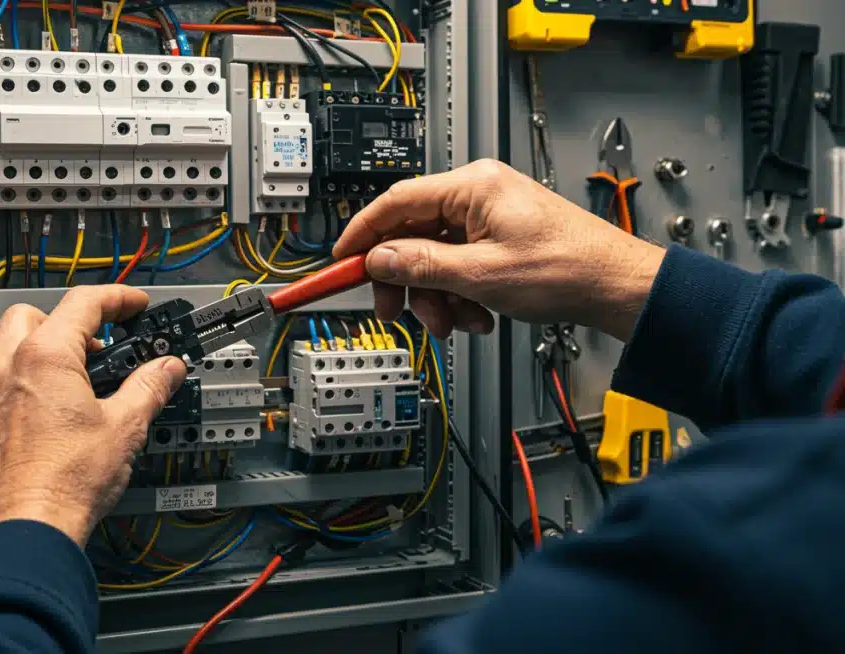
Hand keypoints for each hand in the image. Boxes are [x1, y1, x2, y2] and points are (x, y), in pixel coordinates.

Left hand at [0, 286, 187, 545]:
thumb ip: (148, 388)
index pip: (84, 304)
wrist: (26, 529)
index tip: (131, 306)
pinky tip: (12, 402)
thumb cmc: (66, 484)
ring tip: (43, 369)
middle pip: (31, 315)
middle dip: (64, 324)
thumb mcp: (125, 428)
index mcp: (47, 357)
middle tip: (92, 350)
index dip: (116, 299)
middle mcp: (4, 367)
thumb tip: (166, 370)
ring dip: (17, 347)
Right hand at [333, 159, 664, 341]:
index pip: (396, 202)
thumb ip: (421, 265)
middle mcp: (478, 194)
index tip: (340, 260)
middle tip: (396, 309)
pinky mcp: (499, 239)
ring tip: (457, 322)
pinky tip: (478, 316)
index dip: (362, 234)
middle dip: (405, 279)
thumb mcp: (481, 274)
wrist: (617, 288)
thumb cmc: (569, 269)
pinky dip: (459, 295)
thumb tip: (378, 260)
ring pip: (434, 257)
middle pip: (412, 235)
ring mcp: (489, 217)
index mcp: (473, 186)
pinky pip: (458, 266)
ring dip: (437, 296)